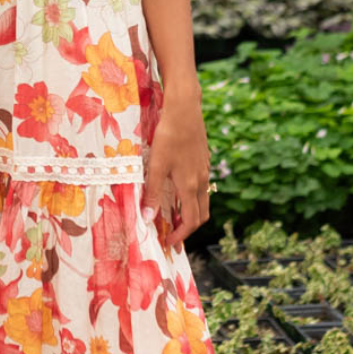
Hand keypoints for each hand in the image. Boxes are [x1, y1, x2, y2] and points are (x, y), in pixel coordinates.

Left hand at [143, 86, 211, 248]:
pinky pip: (201, 188)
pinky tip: (178, 193)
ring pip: (202, 201)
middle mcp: (201, 181)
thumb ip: (153, 193)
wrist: (185, 110)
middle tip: (172, 236)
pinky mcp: (203, 161)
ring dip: (191, 214)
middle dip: (188, 229)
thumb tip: (148, 219)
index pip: (191, 221)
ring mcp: (204, 171)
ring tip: (174, 219)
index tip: (169, 243)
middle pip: (201, 215)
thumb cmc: (168, 136)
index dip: (181, 236)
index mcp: (190, 186)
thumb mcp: (156, 166)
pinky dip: (192, 199)